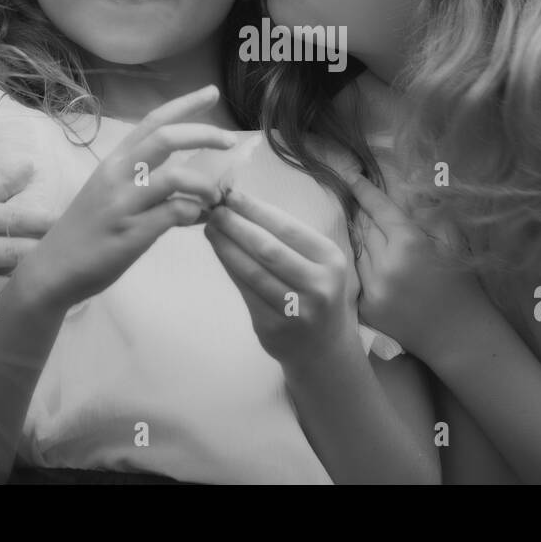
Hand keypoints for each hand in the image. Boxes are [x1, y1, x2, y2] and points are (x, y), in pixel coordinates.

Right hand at [23, 85, 238, 312]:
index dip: (185, 104)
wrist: (52, 270)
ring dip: (205, 185)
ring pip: (175, 176)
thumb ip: (148, 186)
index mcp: (114, 161)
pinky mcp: (131, 232)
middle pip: (166, 138)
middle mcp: (117, 175)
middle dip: (205, 134)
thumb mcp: (111, 196)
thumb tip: (193, 190)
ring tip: (215, 196)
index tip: (211, 93)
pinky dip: (194, 212)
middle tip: (230, 141)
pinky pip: (174, 212)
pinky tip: (196, 219)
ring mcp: (123, 203)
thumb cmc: (85, 232)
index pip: (152, 121)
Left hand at [204, 187, 359, 372]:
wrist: (323, 346)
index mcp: (330, 259)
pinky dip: (230, 268)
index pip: (287, 227)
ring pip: (253, 272)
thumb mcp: (317, 261)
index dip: (255, 210)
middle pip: (268, 249)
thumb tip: (242, 205)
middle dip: (236, 225)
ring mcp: (296, 311)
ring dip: (226, 247)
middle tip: (214, 209)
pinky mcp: (274, 328)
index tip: (231, 195)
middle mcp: (318, 285)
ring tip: (210, 229)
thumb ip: (287, 236)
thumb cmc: (315, 290)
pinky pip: (246, 292)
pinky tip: (219, 253)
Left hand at [349, 173, 487, 359]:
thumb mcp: (452, 241)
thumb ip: (428, 213)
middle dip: (362, 213)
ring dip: (358, 238)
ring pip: (356, 251)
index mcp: (410, 244)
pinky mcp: (365, 309)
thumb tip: (407, 190)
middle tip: (358, 201)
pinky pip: (356, 276)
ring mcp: (372, 290)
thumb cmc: (461, 285)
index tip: (352, 176)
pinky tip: (365, 259)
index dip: (364, 190)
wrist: (459, 336)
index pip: (379, 209)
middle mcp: (386, 266)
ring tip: (361, 228)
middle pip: (363, 227)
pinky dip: (360, 265)